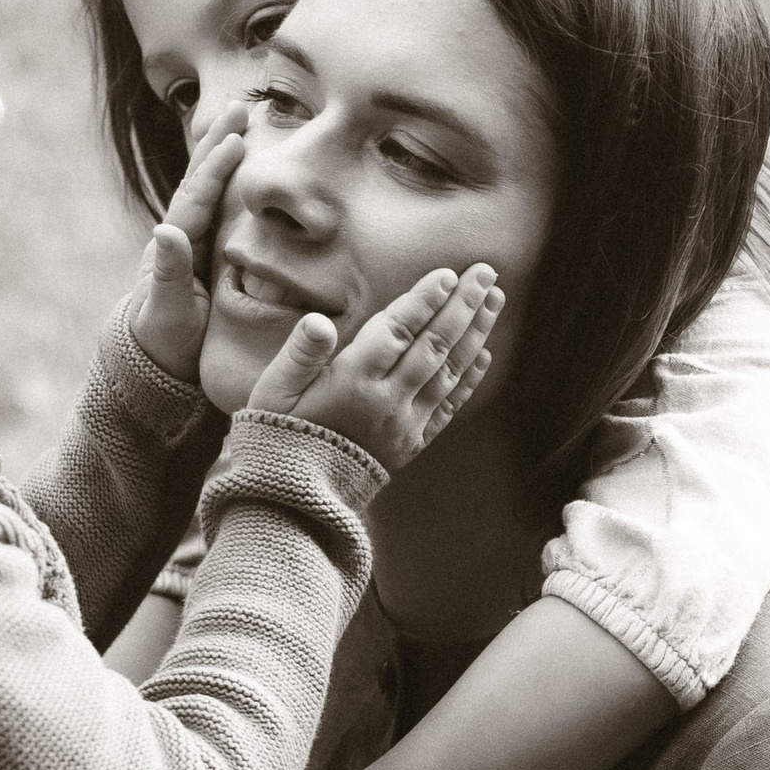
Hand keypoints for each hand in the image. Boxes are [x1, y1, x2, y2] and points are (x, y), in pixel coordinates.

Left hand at [124, 106, 247, 380]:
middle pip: (200, 179)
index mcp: (175, 245)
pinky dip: (231, 179)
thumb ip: (168, 274)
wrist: (158, 363)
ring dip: (223, 153)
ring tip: (242, 122)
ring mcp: (193, 241)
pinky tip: (246, 164)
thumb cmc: (165, 342)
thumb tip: (165, 230)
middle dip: (218, 143)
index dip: (214, 169)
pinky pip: (220, 207)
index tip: (236, 140)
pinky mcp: (206, 251)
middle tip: (240, 107)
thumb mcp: (168, 312)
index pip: (196, 198)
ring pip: (210, 188)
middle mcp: (182, 235)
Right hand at [246, 262, 501, 475]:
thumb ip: (300, 353)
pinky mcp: (412, 443)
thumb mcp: (275, 390)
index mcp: (352, 381)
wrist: (295, 496)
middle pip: (433, 345)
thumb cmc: (281, 433)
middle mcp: (386, 400)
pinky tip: (484, 354)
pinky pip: (448, 407)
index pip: (396, 331)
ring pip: (448, 371)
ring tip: (494, 300)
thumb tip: (320, 321)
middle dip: (462, 306)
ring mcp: (404, 423)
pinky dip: (469, 379)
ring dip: (475, 334)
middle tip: (486, 273)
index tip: (447, 274)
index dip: (423, 300)